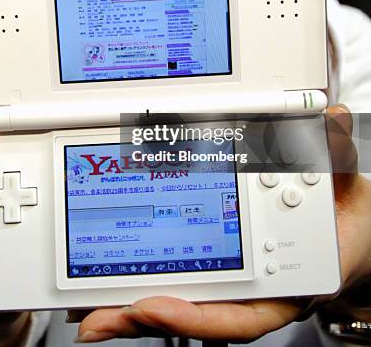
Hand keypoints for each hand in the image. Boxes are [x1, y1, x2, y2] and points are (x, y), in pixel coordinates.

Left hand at [74, 106, 370, 342]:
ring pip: (180, 300)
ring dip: (134, 307)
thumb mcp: (342, 186)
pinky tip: (112, 281)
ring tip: (93, 311)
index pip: (238, 315)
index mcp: (284, 286)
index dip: (195, 316)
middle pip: (196, 312)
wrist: (343, 227)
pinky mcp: (216, 262)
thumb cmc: (339, 221)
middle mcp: (252, 290)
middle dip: (145, 315)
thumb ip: (336, 155)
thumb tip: (333, 121)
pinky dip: (145, 278)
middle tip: (101, 316)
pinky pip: (179, 277)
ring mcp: (232, 279)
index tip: (153, 307)